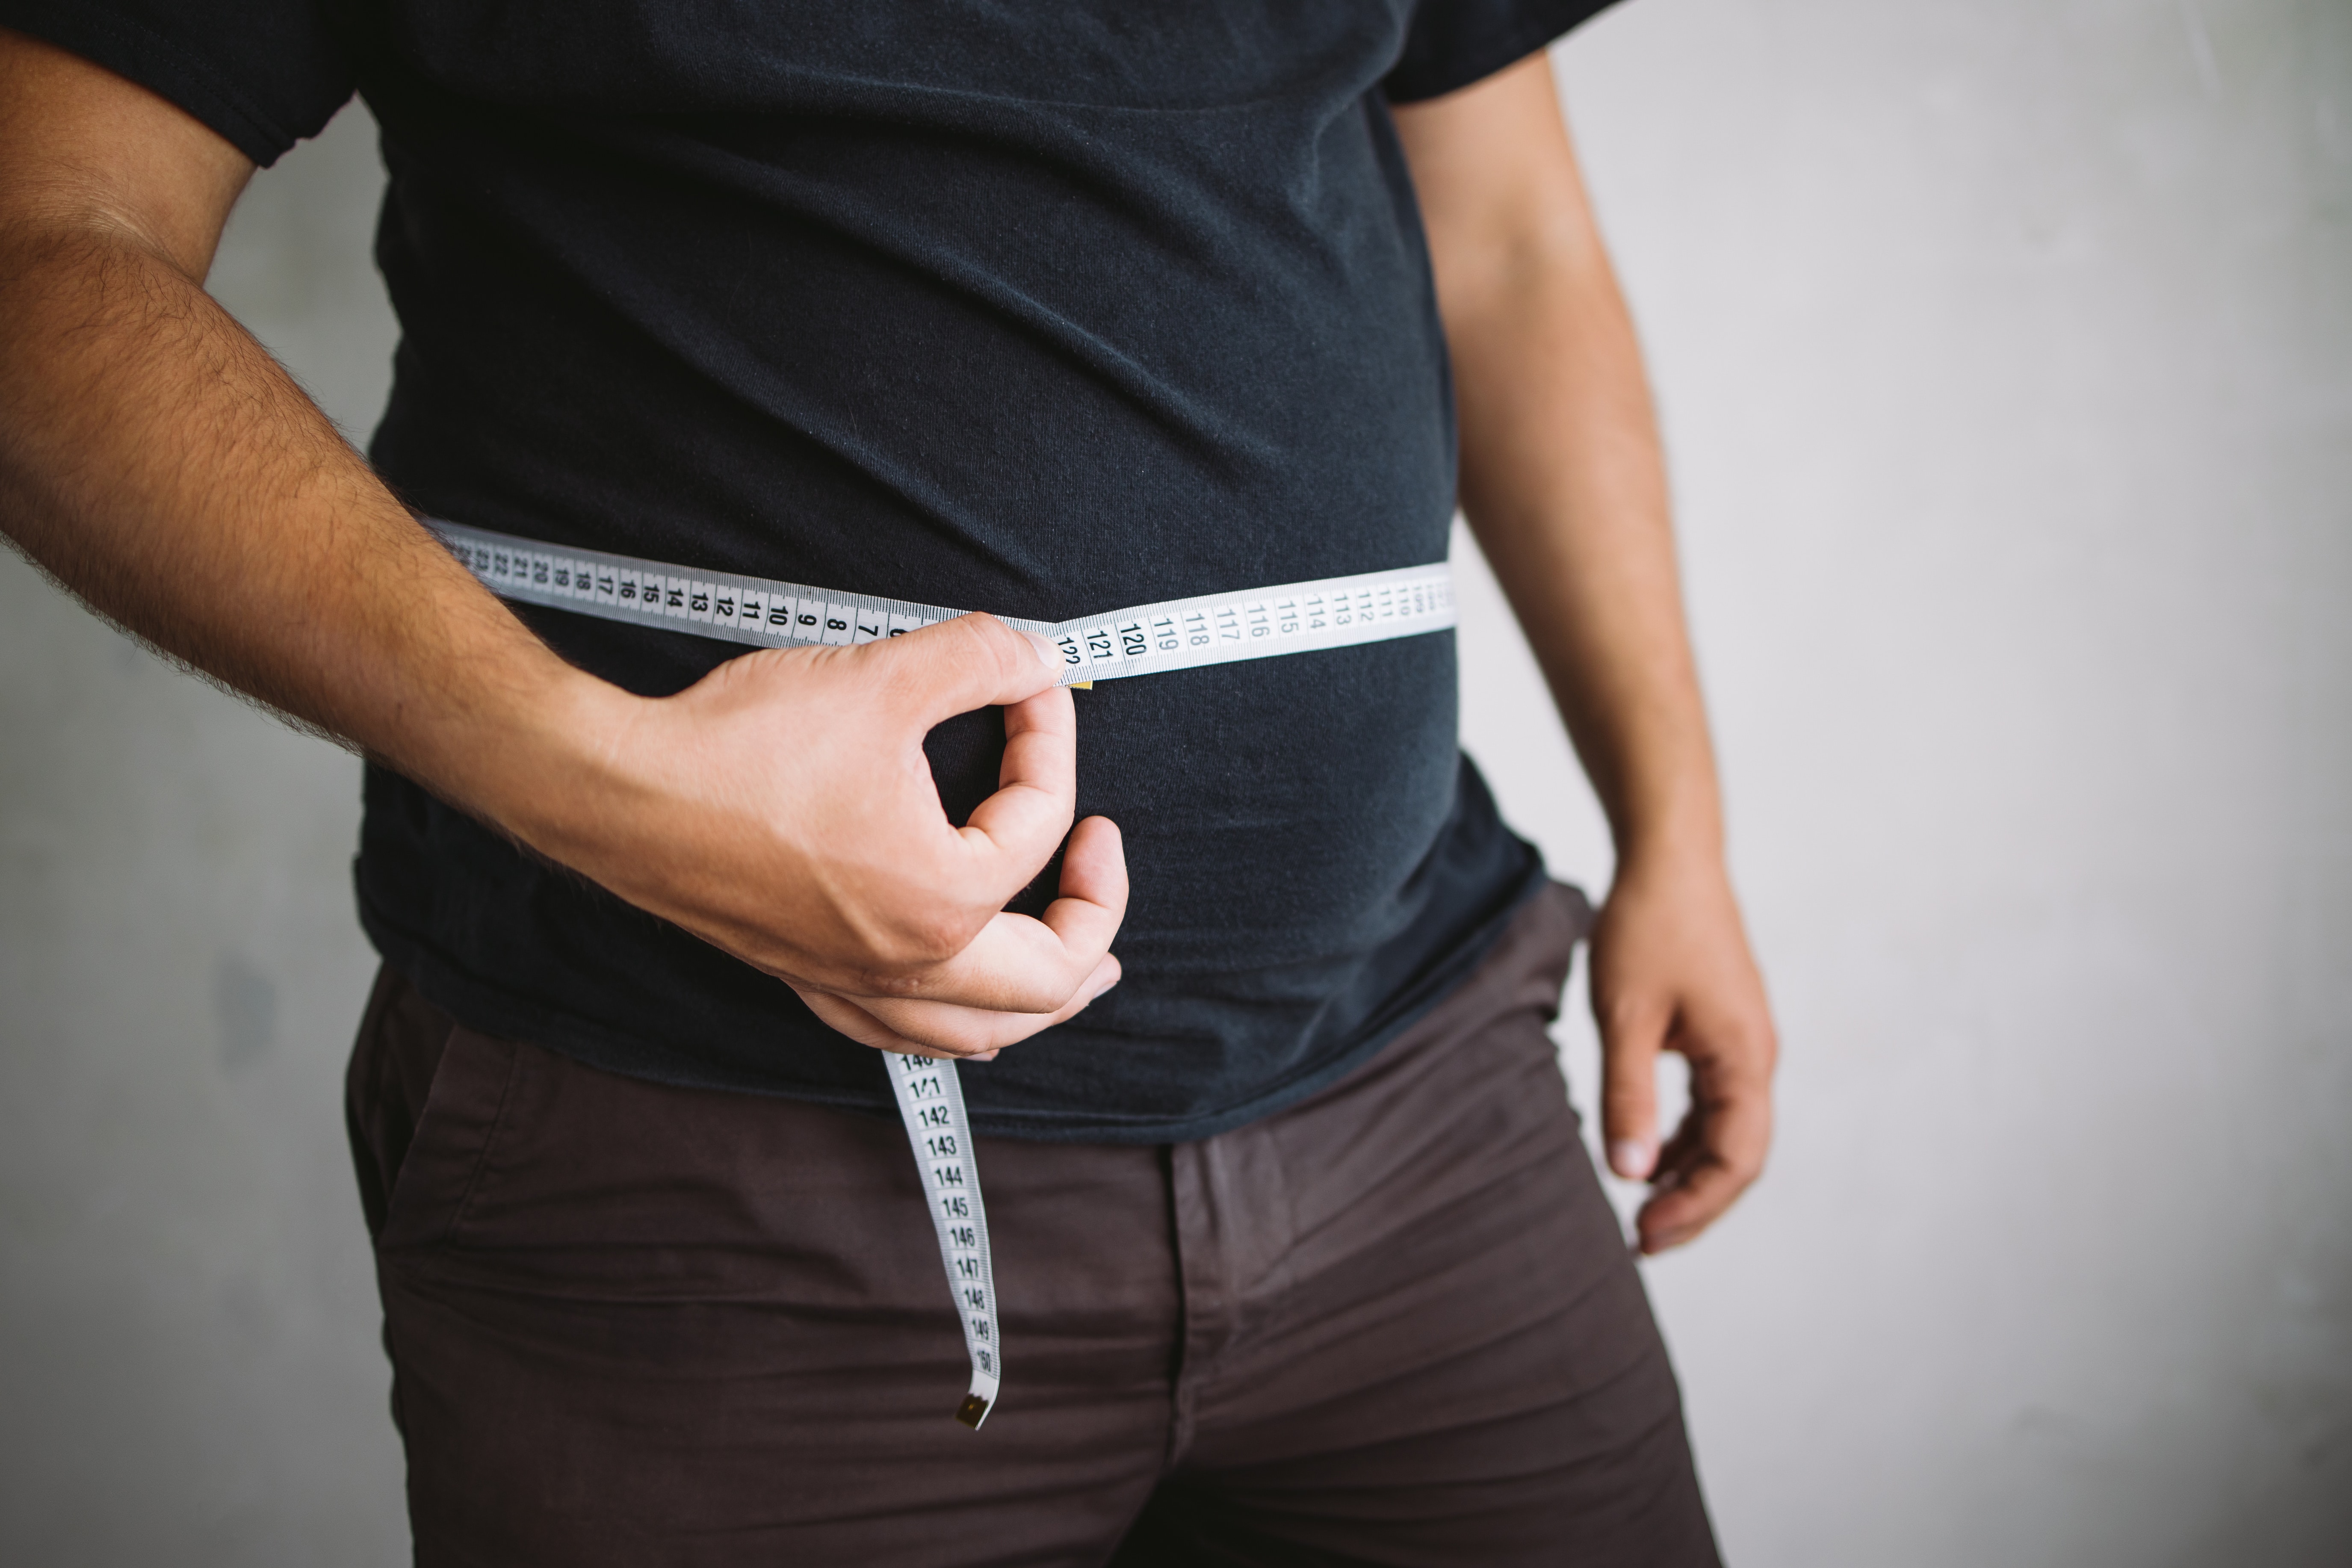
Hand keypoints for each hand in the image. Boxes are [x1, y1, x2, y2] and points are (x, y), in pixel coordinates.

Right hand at [528, 613, 1126, 1060]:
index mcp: (943, 900)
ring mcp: (851, 982)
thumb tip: (1035, 655)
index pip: (1038, 822)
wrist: (622, 791)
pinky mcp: (805, 977)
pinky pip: (900, 1032)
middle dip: (1097, 916)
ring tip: (1083, 968)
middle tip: (1101, 855)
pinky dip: (951, 1021)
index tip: (1030, 684)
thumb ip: (980, 658)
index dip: (1050, 737)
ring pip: (978, 1032)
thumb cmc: (743, 745)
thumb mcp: (885, 677)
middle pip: (1047, 978)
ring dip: (1042, 1000)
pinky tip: (959, 993)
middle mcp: (906, 963)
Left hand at [1589, 849, 1775, 1252]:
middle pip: (1738, 1156)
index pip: (1735, 1159)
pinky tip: (1648, 1154)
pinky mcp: (1723, 1032)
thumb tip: (1628, 1175)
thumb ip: (1628, 1096)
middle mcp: (1756, 1057)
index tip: (1644, 1235)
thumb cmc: (1647, 927)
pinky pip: (1714, 1103)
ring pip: (1727, 1132)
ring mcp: (1743, 1044)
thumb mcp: (1624, 1016)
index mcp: (1743, 1058)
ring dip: (1688, 1173)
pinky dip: (1685, 1136)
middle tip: (1642, 1240)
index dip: (1694, 1207)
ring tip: (1641, 1208)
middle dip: (1694, 1203)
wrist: (1669, 858)